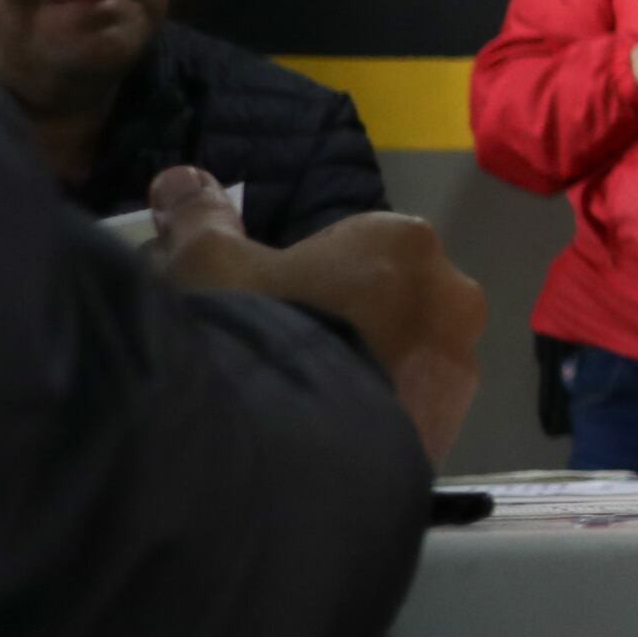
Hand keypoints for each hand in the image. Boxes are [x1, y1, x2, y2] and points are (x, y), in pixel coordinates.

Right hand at [154, 168, 486, 459]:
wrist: (291, 456)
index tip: (274, 306)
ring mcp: (459, 372)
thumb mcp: (211, 267)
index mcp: (406, 242)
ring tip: (303, 408)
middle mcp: (452, 299)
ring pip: (407, 362)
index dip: (311, 274)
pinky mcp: (453, 433)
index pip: (359, 246)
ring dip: (367, 375)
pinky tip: (326, 441)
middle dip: (350, 322)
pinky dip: (376, 422)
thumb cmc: (260, 335)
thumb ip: (201, 219)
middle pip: (392, 302)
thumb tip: (178, 180)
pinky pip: (408, 417)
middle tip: (288, 358)